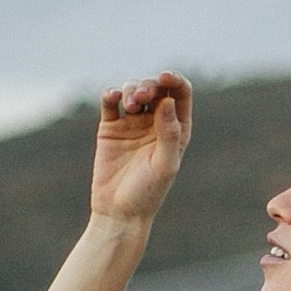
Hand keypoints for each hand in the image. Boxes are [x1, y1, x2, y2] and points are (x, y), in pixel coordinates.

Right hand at [91, 73, 193, 229]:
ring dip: (131, 89)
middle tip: (142, 96)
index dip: (174, 80)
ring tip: (129, 103)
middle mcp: (155, 122)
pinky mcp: (110, 127)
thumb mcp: (165, 164)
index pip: (180, 94)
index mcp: (176, 129)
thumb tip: (168, 101)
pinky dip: (111, 94)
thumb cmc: (148, 193)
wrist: (118, 212)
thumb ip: (169, 133)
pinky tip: (112, 97)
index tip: (164, 78)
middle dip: (149, 85)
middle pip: (156, 88)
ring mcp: (132, 123)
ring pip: (133, 90)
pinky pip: (110, 102)